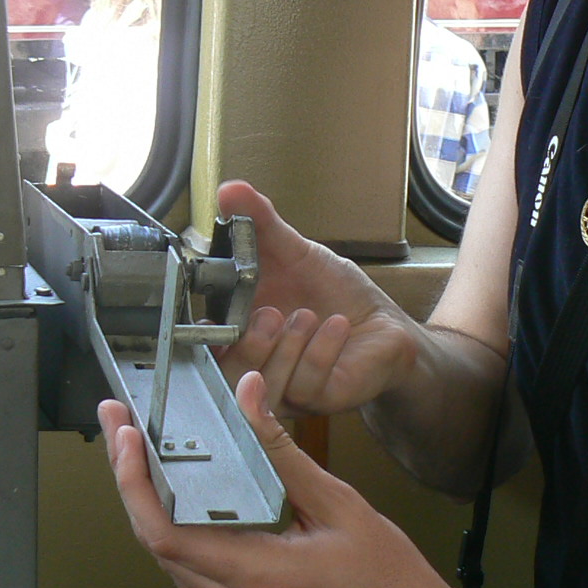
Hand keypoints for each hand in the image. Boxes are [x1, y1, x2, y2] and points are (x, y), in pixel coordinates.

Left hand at [103, 372, 478, 587]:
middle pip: (157, 546)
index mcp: (259, 579)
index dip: (132, 483)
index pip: (165, 534)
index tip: (124, 438)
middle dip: (132, 484)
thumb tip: (250, 400)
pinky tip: (193, 504)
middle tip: (124, 431)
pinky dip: (186, 538)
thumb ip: (284, 454)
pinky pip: (199, 581)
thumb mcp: (342, 508)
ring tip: (150, 458)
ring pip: (174, 565)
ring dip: (156, 511)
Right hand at [215, 180, 417, 415]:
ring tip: (309, 316)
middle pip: (230, 372)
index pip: (206, 346)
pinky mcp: (322, 397)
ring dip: (288, 345)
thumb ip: (260, 224)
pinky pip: (308, 383)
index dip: (203, 339)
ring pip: (268, 382)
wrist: (384, 323)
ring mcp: (290, 386)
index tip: (210, 321)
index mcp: (243, 334)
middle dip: (249, 344)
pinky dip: (321, 351)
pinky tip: (336, 327)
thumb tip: (230, 190)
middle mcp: (261, 365)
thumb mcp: (296, 252)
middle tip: (270, 314)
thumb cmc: (336, 295)